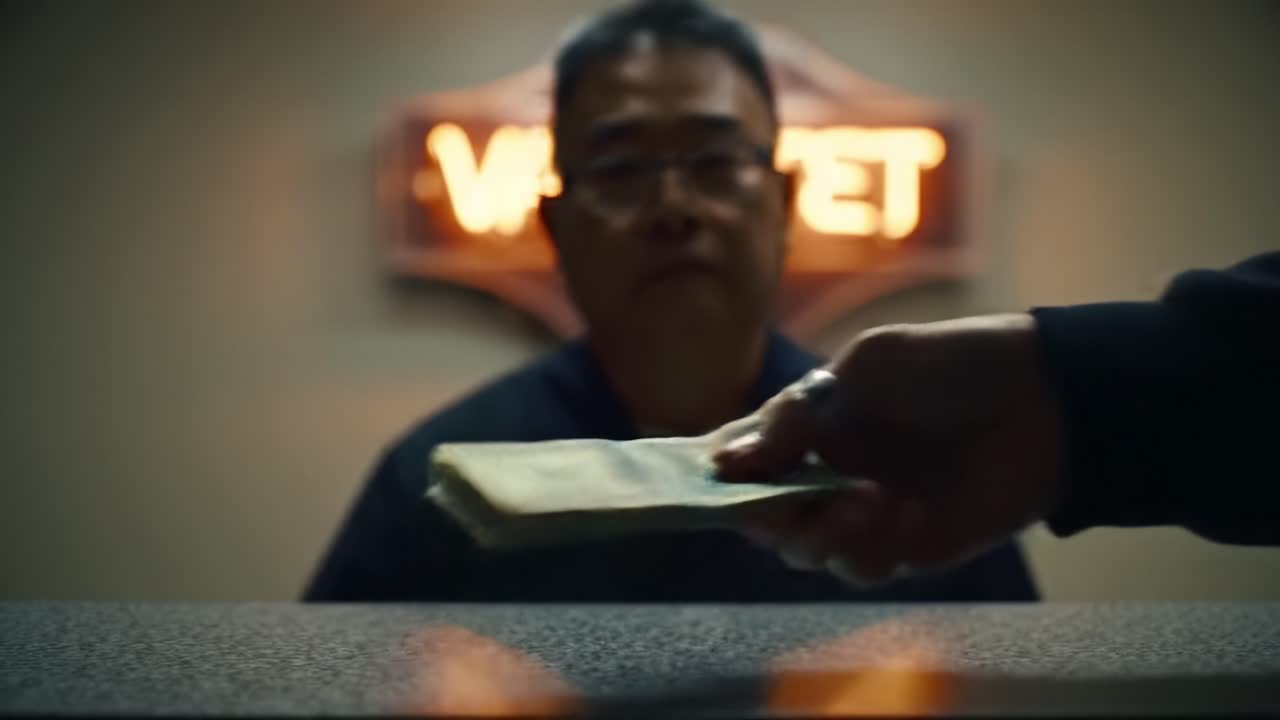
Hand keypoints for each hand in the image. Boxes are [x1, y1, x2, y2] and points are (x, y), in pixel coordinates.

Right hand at [715, 313, 1065, 585]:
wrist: (1047, 398)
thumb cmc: (952, 363)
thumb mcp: (868, 367)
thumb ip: (797, 415)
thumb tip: (728, 462)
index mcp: (814, 427)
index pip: (749, 462)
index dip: (726, 477)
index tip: (715, 482)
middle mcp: (832, 474)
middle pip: (770, 519)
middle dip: (774, 515)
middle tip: (797, 498)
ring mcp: (870, 515)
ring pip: (811, 552)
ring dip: (826, 533)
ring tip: (872, 498)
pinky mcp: (914, 547)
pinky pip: (868, 568)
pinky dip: (874, 549)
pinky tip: (909, 514)